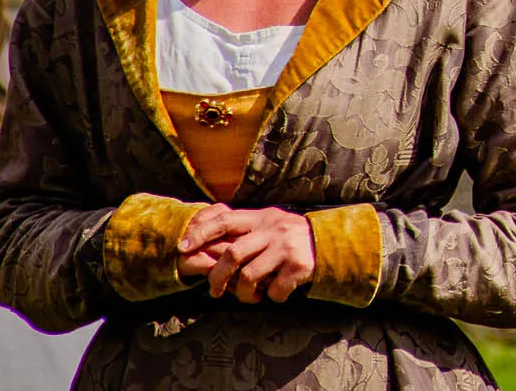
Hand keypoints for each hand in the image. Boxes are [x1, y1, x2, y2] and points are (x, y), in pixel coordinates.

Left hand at [180, 205, 316, 302]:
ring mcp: (285, 248)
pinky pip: (274, 290)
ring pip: (249, 277)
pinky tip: (275, 294)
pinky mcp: (298, 267)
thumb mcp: (271, 223)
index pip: (224, 220)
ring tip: (250, 296)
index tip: (183, 247)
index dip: (200, 233)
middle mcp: (272, 231)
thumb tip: (208, 242)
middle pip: (232, 254)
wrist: (332, 242)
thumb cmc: (292, 237)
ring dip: (244, 293)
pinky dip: (271, 297)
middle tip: (215, 290)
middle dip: (217, 277)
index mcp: (262, 218)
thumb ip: (246, 230)